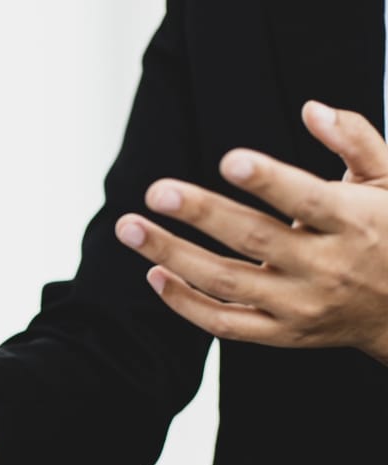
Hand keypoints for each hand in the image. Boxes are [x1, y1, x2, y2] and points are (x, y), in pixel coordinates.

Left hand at [114, 100, 387, 363]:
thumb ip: (355, 140)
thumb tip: (311, 109)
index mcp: (355, 223)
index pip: (308, 201)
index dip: (270, 182)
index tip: (230, 159)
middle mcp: (325, 268)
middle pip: (253, 240)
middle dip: (200, 214)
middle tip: (156, 191)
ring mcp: (299, 306)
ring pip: (226, 283)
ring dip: (171, 255)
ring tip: (129, 228)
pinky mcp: (281, 334)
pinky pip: (223, 323)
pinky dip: (184, 303)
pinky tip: (153, 274)